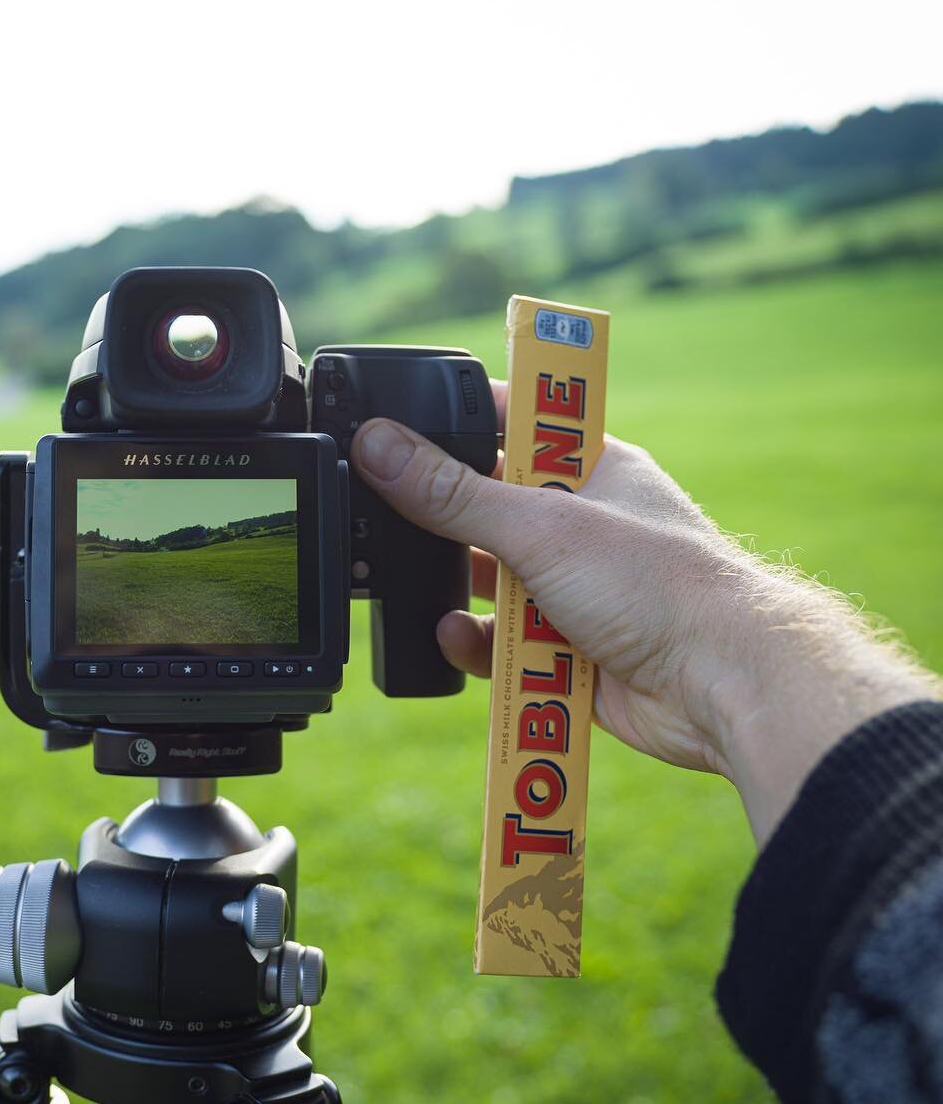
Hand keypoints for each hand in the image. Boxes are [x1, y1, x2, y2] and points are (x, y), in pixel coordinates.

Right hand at [351, 390, 940, 845]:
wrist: (723, 687)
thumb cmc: (661, 585)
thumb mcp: (540, 526)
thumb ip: (451, 493)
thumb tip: (378, 445)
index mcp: (588, 467)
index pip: (509, 420)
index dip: (455, 417)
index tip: (396, 422)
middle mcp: (579, 523)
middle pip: (486, 507)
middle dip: (447, 524)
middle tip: (401, 523)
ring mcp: (572, 586)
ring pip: (489, 579)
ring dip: (460, 592)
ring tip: (440, 594)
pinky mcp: (563, 646)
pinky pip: (498, 640)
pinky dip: (475, 643)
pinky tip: (457, 639)